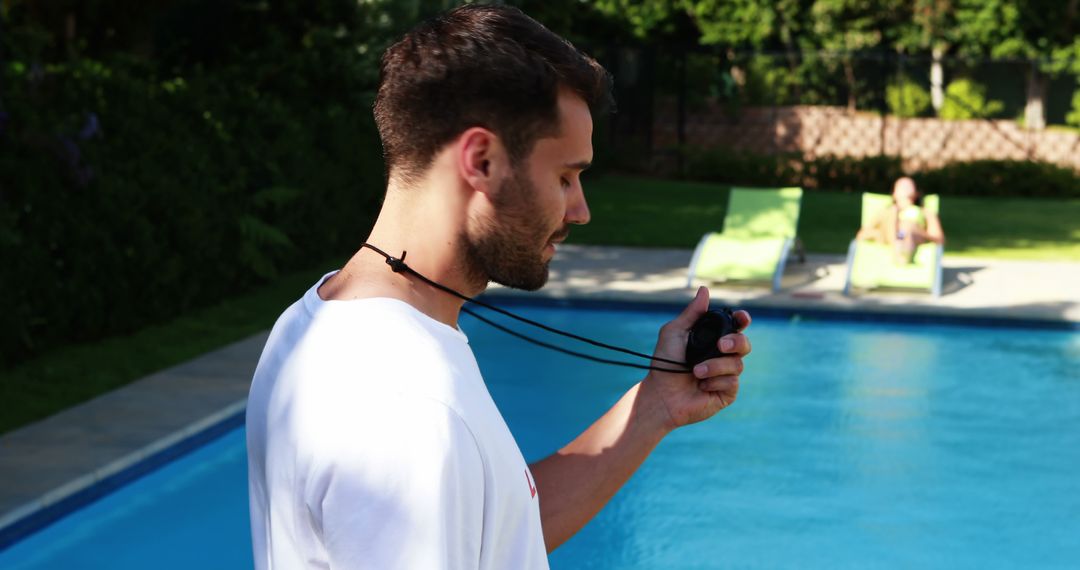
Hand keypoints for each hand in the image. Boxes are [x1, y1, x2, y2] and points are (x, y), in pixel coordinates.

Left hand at [642, 286, 750, 430]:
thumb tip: (705, 290)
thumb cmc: (664, 363)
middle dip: (736, 342)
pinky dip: (715, 381)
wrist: (661, 393)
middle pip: (744, 344)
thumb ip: (692, 313)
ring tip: (695, 371)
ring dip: (715, 366)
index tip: (741, 318)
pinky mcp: (727, 392)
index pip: (735, 326)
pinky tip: (701, 386)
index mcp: (713, 339)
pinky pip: (732, 382)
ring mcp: (726, 375)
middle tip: (721, 345)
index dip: (742, 320)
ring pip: (737, 364)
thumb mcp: (675, 333)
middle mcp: (722, 356)